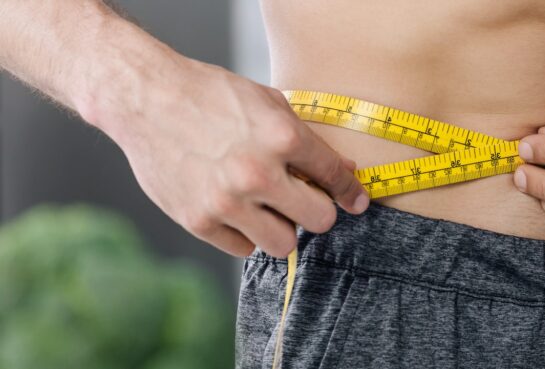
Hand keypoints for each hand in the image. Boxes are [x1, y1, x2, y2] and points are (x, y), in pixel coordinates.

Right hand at [93, 59, 367, 257]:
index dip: (350, 192)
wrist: (145, 98)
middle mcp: (257, 173)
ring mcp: (227, 201)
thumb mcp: (268, 103)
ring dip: (282, 228)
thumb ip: (307, 140)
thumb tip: (346, 171)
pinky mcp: (199, 220)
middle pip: (319, 221)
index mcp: (282, 137)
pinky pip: (243, 248)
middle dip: (317, 211)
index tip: (356, 201)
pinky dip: (245, 233)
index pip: (334, 178)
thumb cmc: (210, 95)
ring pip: (284, 244)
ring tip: (268, 207)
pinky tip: (237, 209)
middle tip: (303, 201)